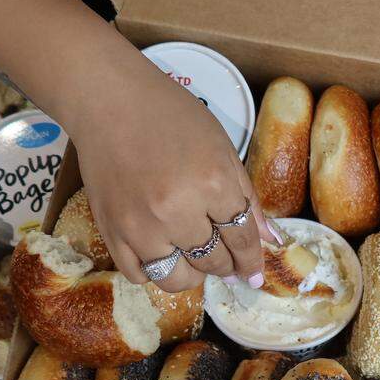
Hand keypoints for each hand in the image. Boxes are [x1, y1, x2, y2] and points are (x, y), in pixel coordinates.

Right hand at [69, 56, 277, 292]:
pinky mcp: (111, 231)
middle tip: (226, 262)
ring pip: (176, 279)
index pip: (242, 238)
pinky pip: (138, 275)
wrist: (109, 101)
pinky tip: (163, 256)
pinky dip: (154, 273)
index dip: (252, 259)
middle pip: (213, 260)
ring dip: (193, 276)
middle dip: (226, 265)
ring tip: (196, 263)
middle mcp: (177, 210)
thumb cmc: (170, 116)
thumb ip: (247, 197)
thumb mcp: (222, 148)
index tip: (253, 273)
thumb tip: (271, 240)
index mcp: (212, 184)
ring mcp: (140, 225)